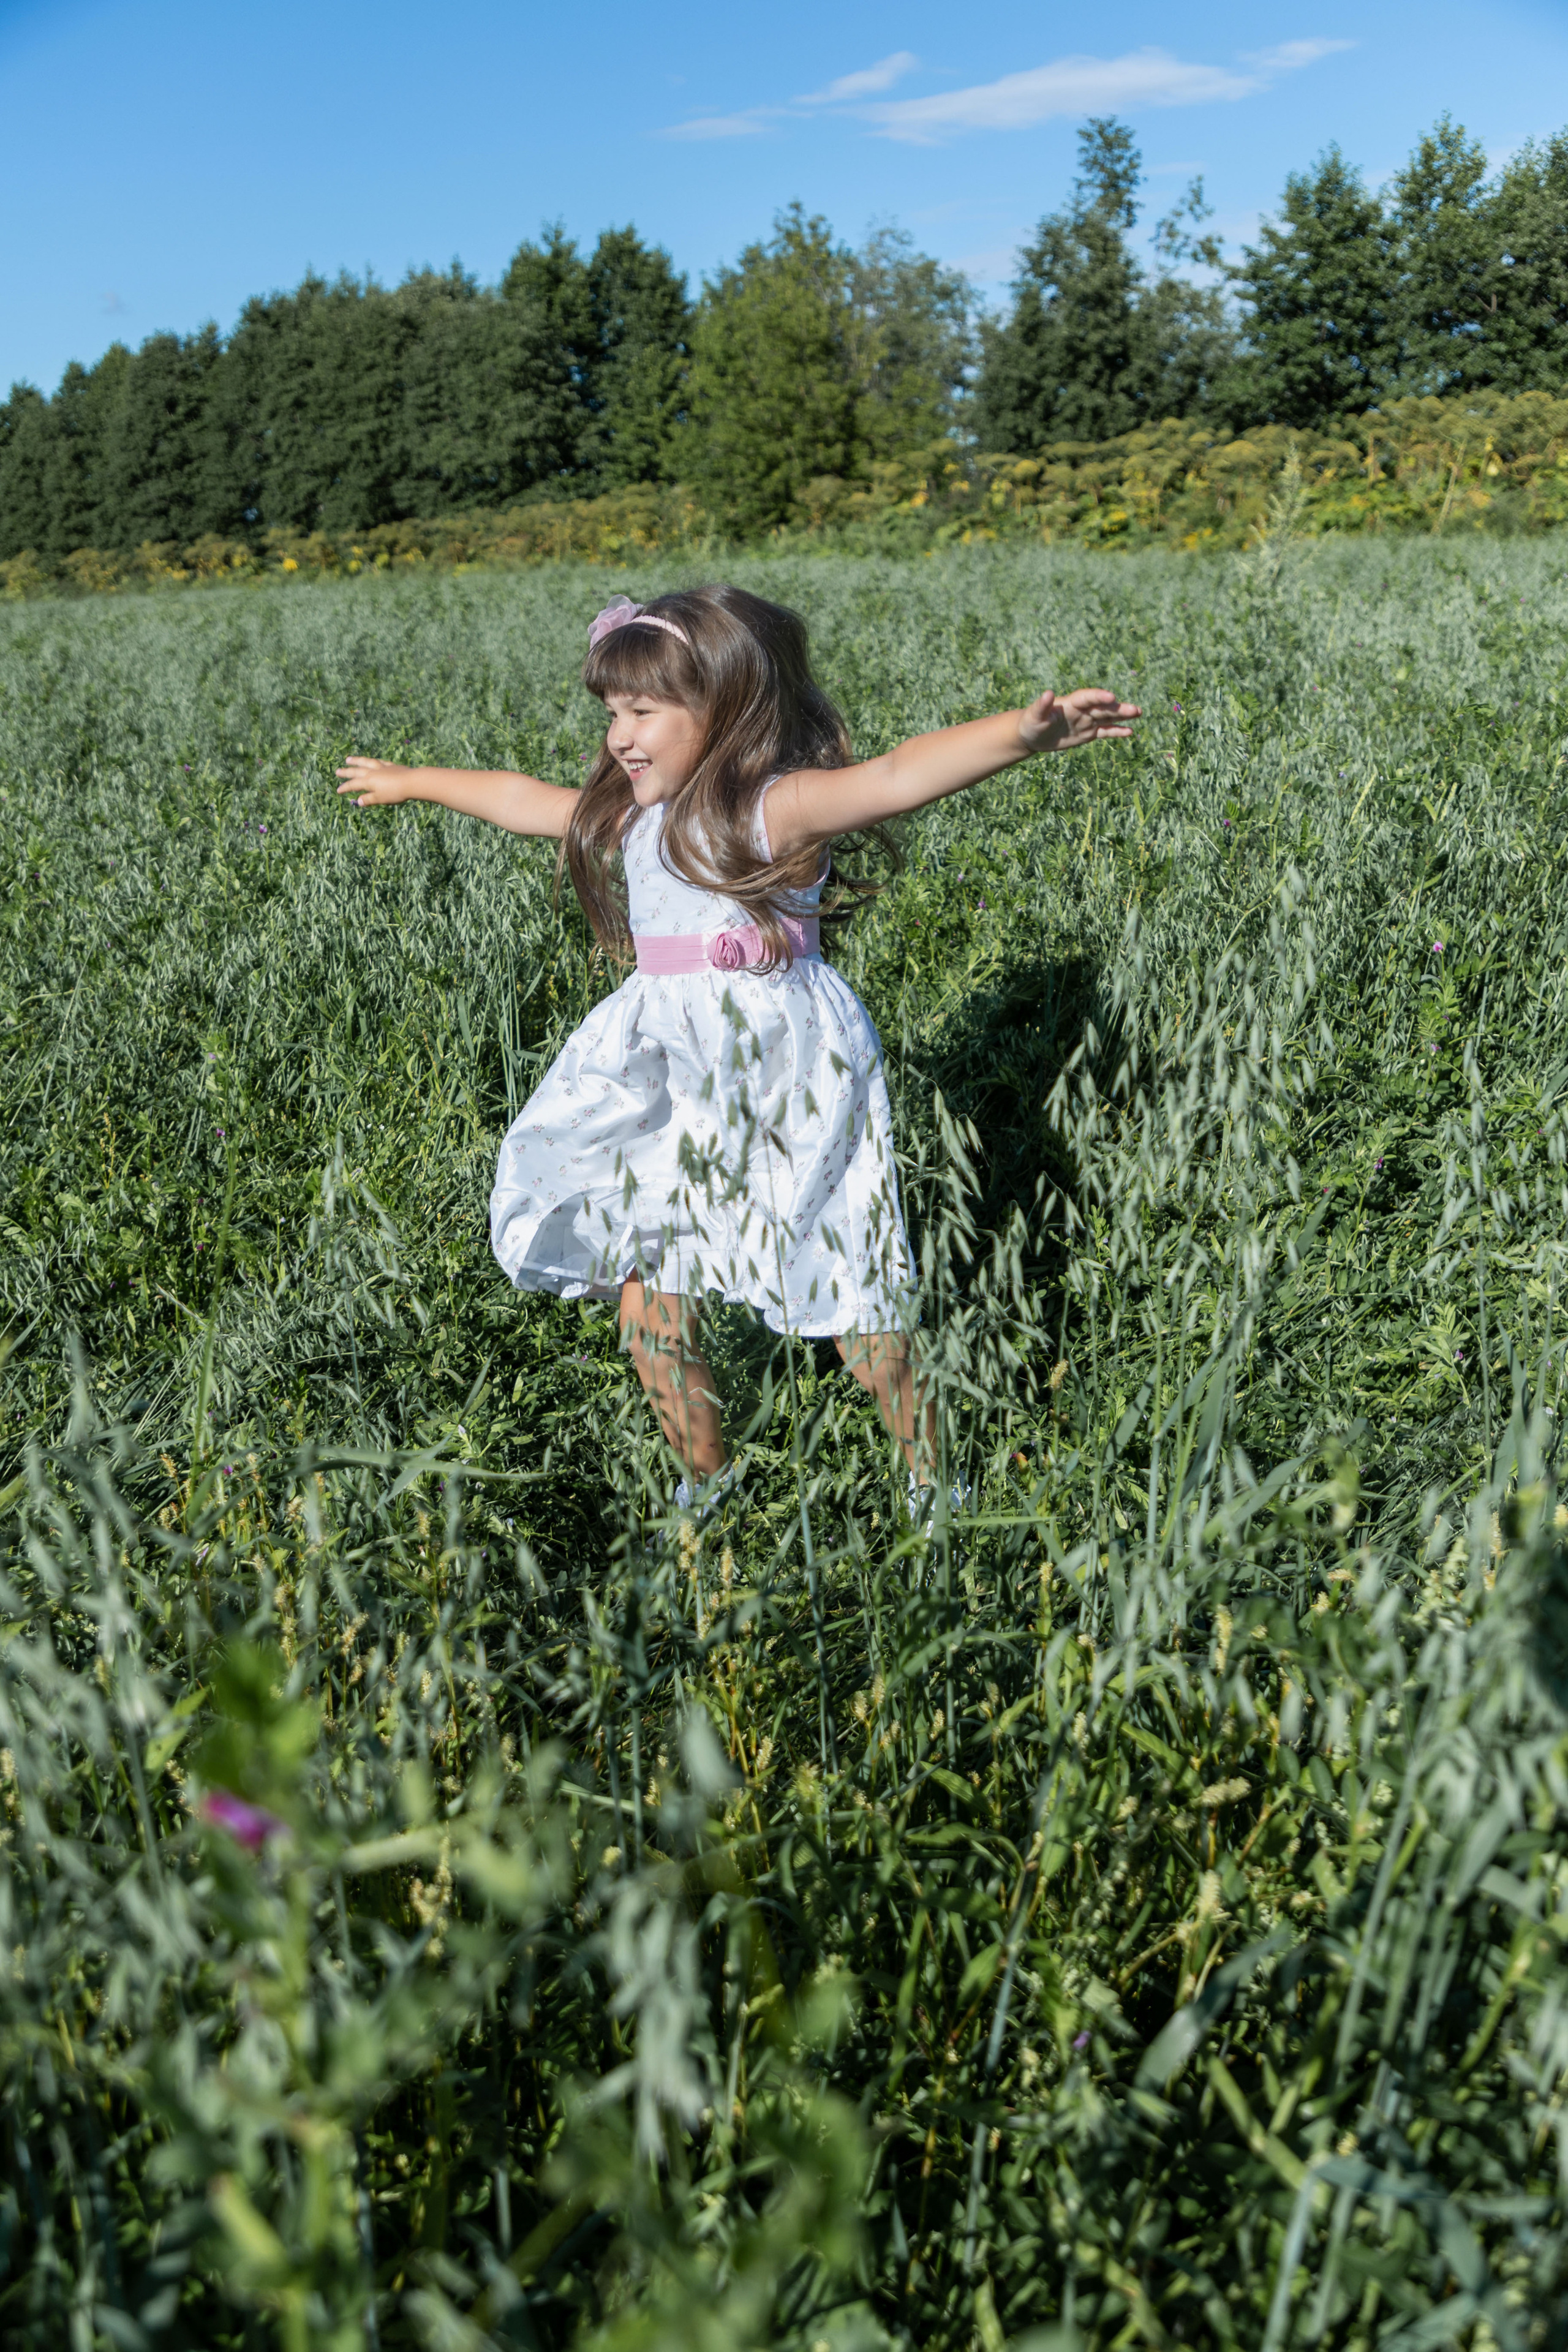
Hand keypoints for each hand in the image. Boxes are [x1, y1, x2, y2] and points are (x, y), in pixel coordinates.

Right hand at [336, 755, 414, 806]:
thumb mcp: (380, 798)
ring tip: (349, 759)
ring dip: (357, 760)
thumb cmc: (395, 792)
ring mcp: (381, 767)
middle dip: (346, 772)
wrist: (411, 782)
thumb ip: (369, 799)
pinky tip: (373, 761)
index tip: (338, 790)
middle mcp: (373, 772)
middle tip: (337, 771)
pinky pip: (379, 762)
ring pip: (366, 762)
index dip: (345, 788)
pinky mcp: (391, 765)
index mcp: (368, 781)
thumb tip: (359, 801)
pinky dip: (374, 761)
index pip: (353, 785)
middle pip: (356, 771)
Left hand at [1017, 688, 1140, 756]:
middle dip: (1118, 709)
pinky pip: (1104, 731)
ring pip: (1107, 717)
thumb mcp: (1034, 716)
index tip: (1111, 698)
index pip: (1087, 698)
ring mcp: (1086, 721)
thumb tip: (1048, 693)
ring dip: (1122, 716)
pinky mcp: (1087, 733)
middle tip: (1135, 710)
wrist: (1031, 735)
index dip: (1099, 697)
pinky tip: (1130, 732)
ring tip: (1138, 713)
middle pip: (1102, 708)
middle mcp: (1081, 710)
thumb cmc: (1031, 723)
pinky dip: (1116, 731)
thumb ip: (1042, 705)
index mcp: (1070, 703)